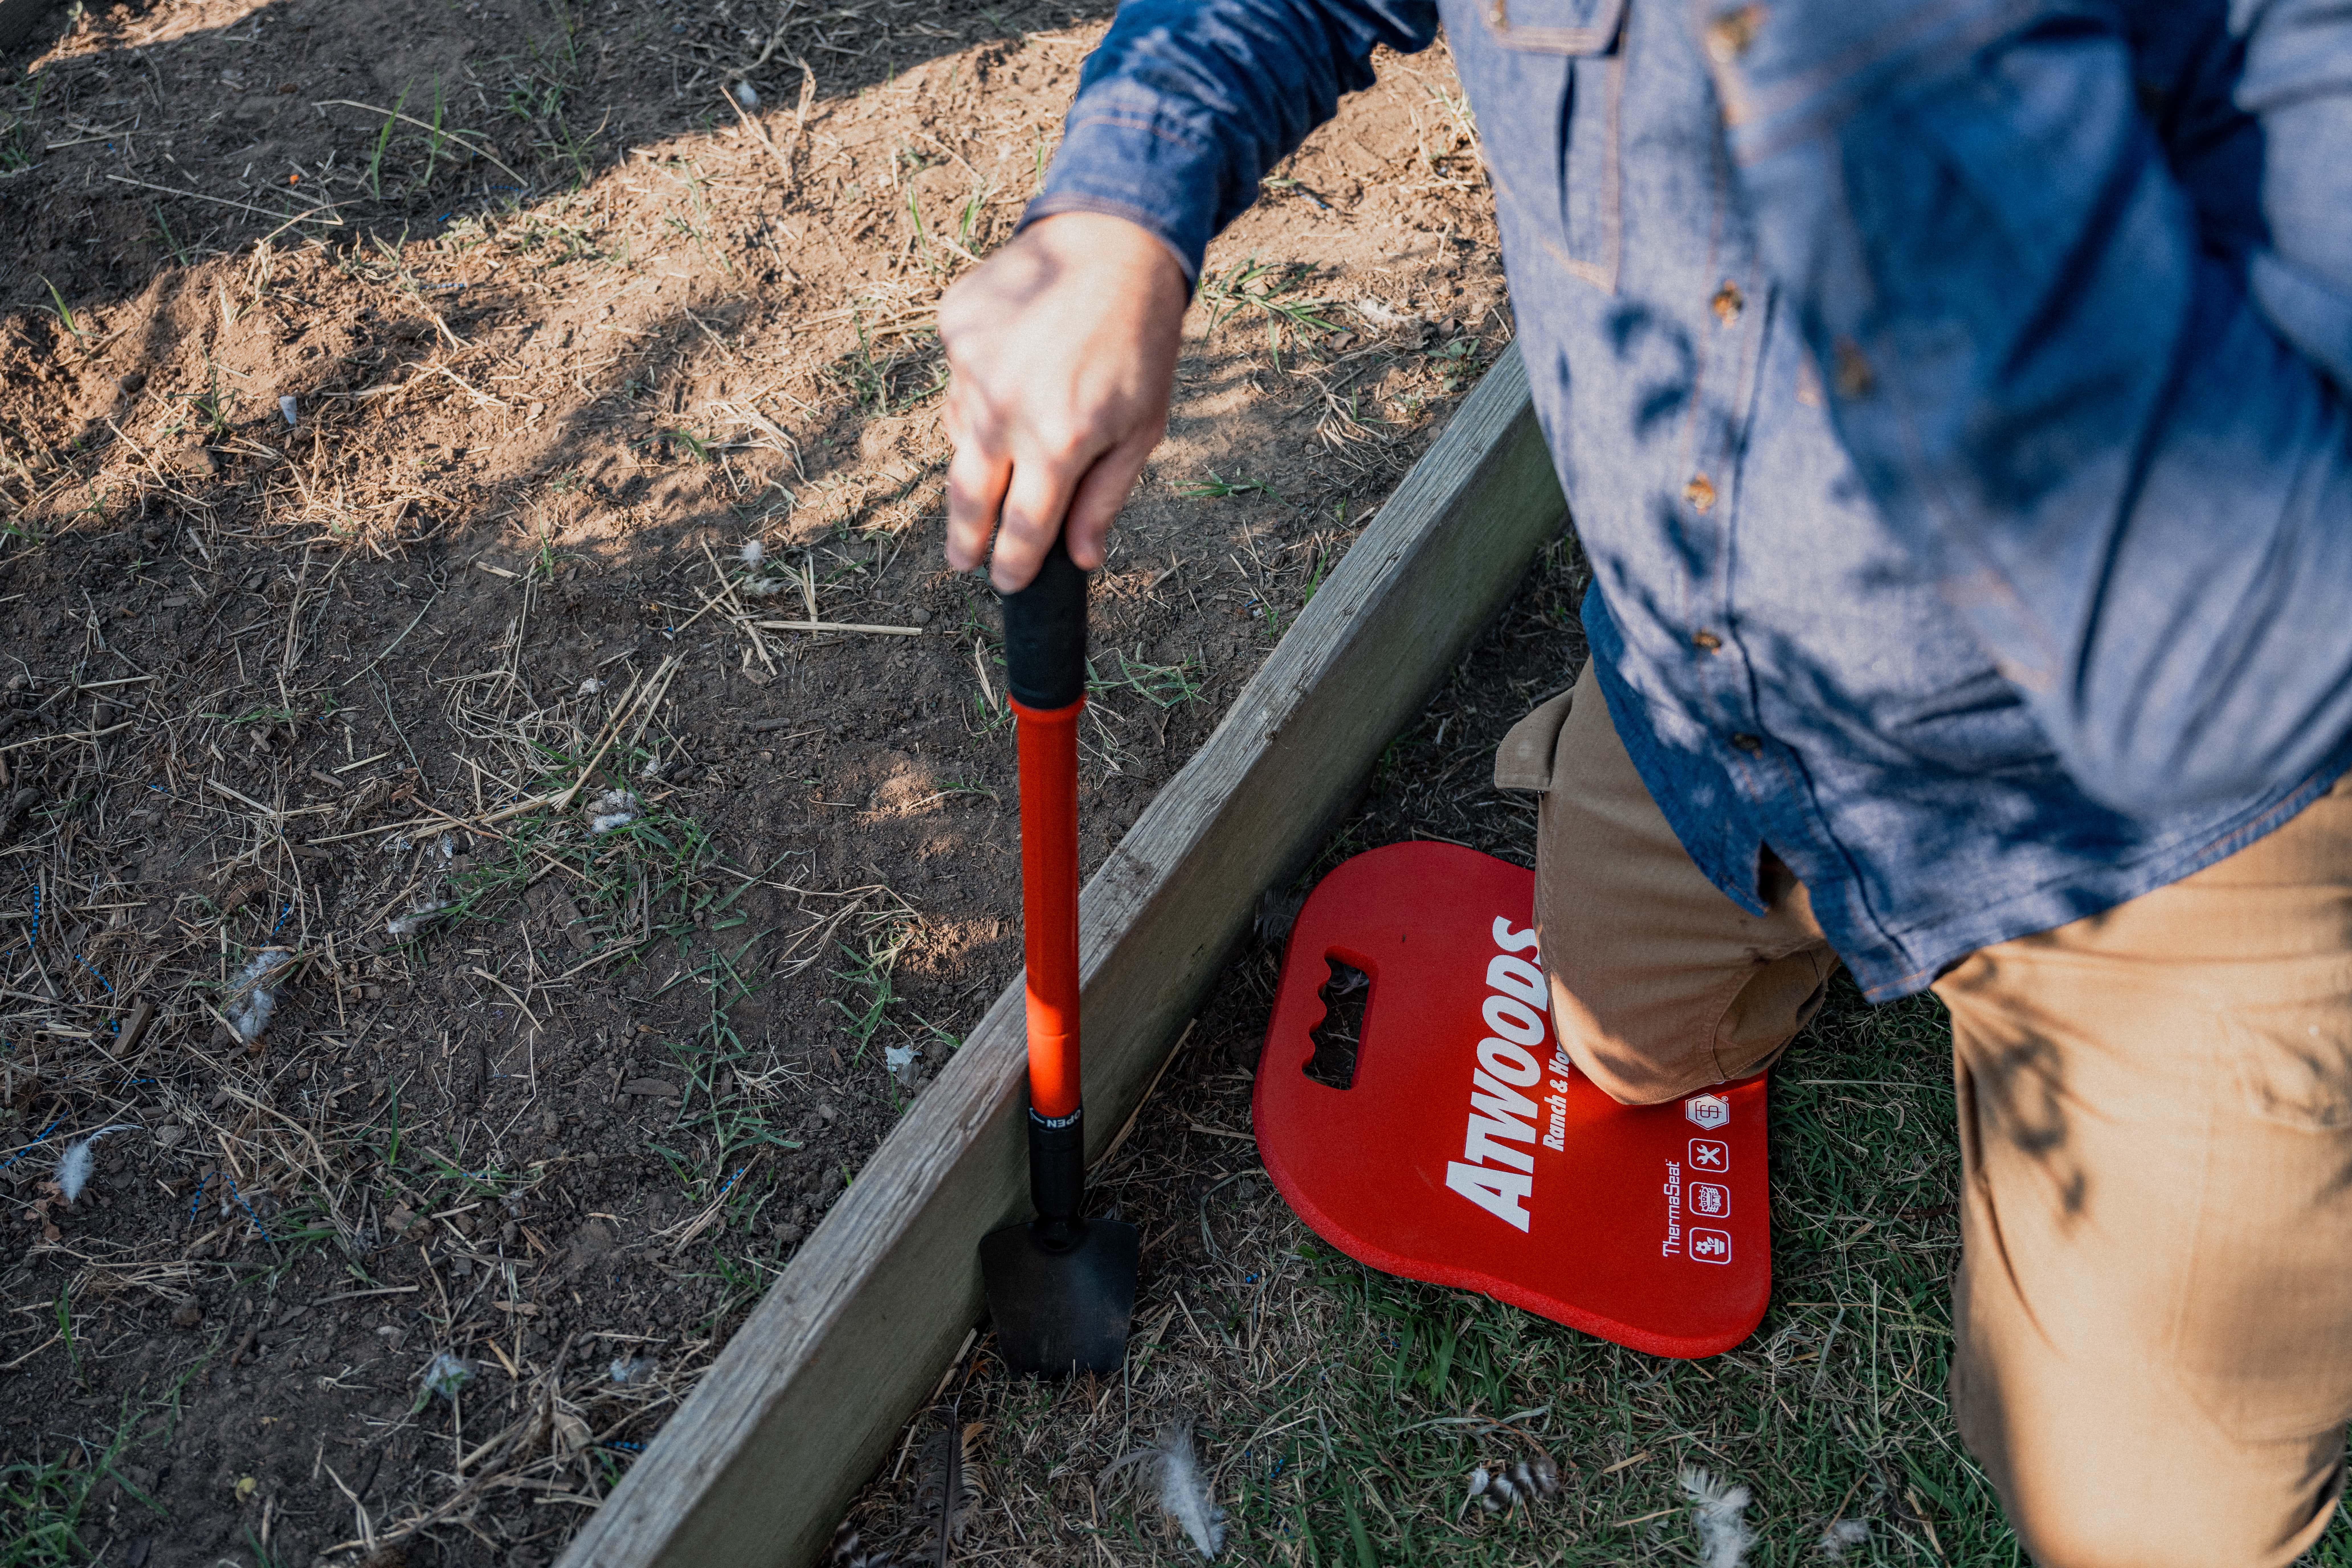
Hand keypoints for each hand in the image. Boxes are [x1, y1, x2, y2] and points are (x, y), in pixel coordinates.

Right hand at [939, 212, 1189, 590]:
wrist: (1112, 245)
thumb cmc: (1139, 343)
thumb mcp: (1142, 427)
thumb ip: (1105, 497)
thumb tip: (1080, 559)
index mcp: (1058, 440)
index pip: (1022, 528)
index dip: (1012, 565)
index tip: (1005, 583)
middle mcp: (1005, 407)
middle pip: (970, 497)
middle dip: (965, 538)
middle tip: (962, 560)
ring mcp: (971, 365)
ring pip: (961, 436)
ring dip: (981, 453)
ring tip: (1016, 433)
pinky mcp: (954, 328)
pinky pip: (957, 384)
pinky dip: (979, 394)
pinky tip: (1015, 373)